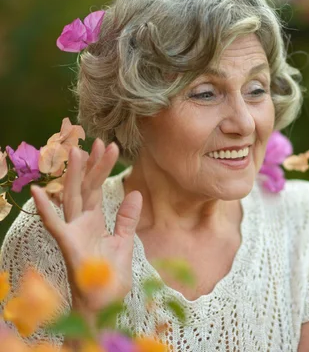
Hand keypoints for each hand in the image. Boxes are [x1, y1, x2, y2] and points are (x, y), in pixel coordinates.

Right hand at [30, 139, 142, 314]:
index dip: (102, 167)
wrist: (104, 302)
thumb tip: (134, 192)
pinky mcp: (68, 245)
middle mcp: (81, 222)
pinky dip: (46, 209)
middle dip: (91, 164)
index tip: (109, 146)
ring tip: (75, 150)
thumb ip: (127, 218)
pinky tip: (38, 191)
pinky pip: (55, 225)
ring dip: (74, 175)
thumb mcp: (124, 241)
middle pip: (86, 187)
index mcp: (94, 220)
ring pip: (72, 198)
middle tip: (97, 140)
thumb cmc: (110, 274)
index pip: (98, 187)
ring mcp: (73, 232)